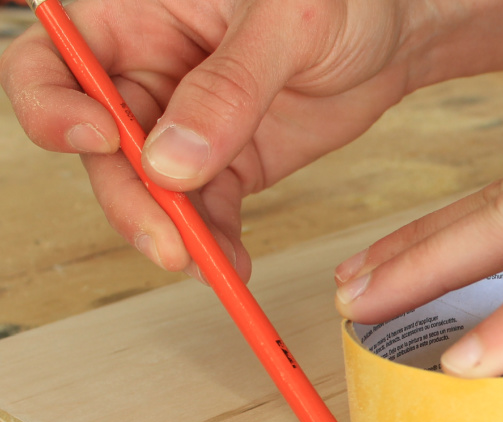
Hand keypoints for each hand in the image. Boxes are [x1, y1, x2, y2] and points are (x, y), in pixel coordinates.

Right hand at [0, 0, 424, 280]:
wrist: (401, 28)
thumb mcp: (288, 23)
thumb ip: (231, 86)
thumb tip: (171, 161)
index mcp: (135, 13)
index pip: (50, 62)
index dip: (52, 106)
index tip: (99, 138)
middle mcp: (149, 69)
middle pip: (101, 144)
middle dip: (130, 198)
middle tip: (168, 241)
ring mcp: (188, 120)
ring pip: (151, 188)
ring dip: (174, 232)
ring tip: (213, 265)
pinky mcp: (230, 158)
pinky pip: (206, 207)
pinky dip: (215, 239)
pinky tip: (233, 262)